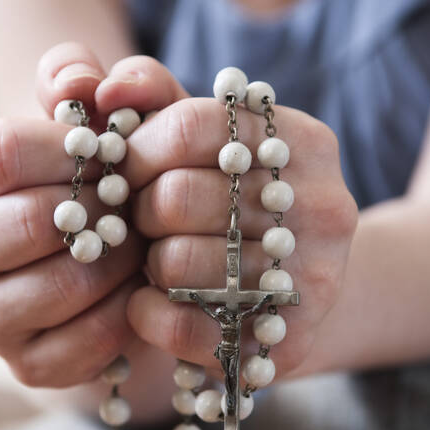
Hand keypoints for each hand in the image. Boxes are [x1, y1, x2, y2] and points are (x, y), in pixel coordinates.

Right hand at [0, 43, 159, 387]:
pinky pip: (85, 342)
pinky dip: (127, 313)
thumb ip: (80, 75)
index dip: (72, 151)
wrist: (107, 251)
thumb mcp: (97, 113)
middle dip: (101, 210)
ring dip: (120, 262)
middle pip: (28, 222)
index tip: (115, 153)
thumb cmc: (98, 176)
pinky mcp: (24, 363)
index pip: (3, 152)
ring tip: (139, 245)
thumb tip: (86, 82)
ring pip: (61, 285)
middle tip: (133, 204)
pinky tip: (137, 290)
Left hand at [100, 64, 357, 381]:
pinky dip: (147, 313)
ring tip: (160, 257)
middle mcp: (322, 204)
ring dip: (147, 262)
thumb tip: (106, 88)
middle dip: (139, 211)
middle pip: (176, 197)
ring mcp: (314, 276)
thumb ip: (156, 96)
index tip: (126, 170)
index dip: (136, 151)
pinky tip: (152, 299)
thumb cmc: (236, 197)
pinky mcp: (288, 340)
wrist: (299, 282)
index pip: (187, 126)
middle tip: (143, 219)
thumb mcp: (208, 138)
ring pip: (175, 262)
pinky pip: (183, 325)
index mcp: (302, 141)